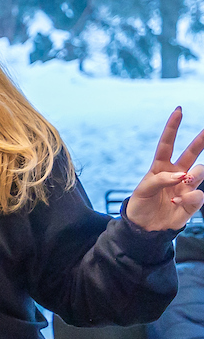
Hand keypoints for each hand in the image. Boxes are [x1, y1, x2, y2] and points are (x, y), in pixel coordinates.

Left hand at [124, 107, 203, 231]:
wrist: (145, 228)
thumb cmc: (140, 206)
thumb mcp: (142, 191)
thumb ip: (159, 179)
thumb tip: (182, 175)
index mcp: (160, 167)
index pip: (167, 144)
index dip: (172, 127)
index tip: (178, 110)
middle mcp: (176, 173)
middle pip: (191, 153)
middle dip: (200, 140)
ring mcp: (186, 186)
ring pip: (199, 172)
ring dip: (193, 177)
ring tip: (181, 187)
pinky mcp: (193, 200)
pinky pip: (198, 194)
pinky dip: (189, 198)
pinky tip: (177, 203)